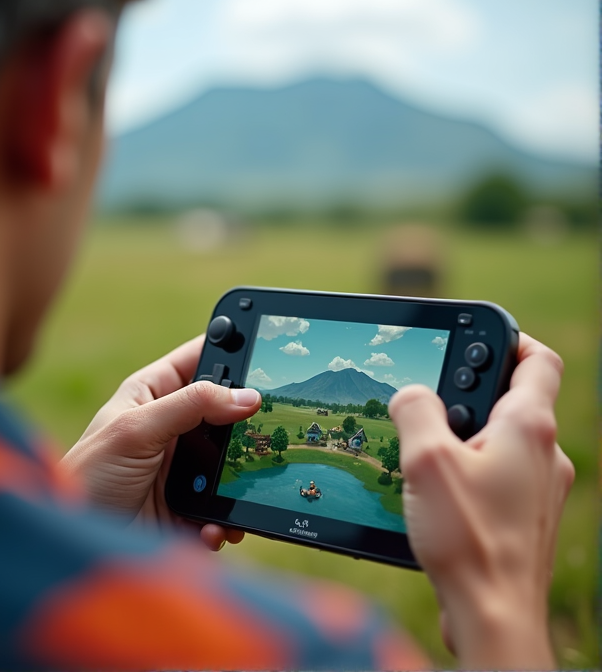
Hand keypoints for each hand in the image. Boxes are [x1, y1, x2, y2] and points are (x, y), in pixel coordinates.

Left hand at [60, 335, 260, 550]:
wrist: (74, 548)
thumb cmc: (87, 478)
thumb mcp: (135, 430)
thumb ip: (190, 405)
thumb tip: (246, 396)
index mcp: (152, 394)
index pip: (198, 358)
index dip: (228, 350)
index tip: (261, 352)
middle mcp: (171, 427)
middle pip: (224, 410)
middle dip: (245, 421)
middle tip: (264, 426)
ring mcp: (183, 468)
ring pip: (231, 460)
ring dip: (239, 476)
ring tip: (242, 485)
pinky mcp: (190, 506)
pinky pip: (222, 505)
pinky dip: (224, 518)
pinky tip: (213, 527)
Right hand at [389, 333, 573, 669]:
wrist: (494, 616)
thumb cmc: (469, 539)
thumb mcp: (427, 460)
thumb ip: (415, 411)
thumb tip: (411, 394)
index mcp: (528, 428)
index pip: (538, 360)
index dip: (509, 340)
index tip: (476, 340)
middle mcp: (544, 454)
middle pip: (514, 399)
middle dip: (469, 393)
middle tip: (430, 402)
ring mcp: (538, 487)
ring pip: (503, 440)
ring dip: (466, 435)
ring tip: (426, 453)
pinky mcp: (523, 515)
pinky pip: (498, 474)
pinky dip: (470, 469)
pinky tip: (437, 491)